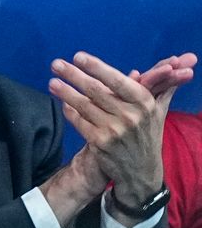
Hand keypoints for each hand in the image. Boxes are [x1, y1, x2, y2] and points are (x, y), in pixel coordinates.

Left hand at [49, 51, 184, 205]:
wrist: (141, 171)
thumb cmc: (147, 134)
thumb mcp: (158, 111)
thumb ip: (162, 87)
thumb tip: (174, 63)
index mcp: (145, 103)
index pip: (117, 80)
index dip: (96, 67)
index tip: (78, 56)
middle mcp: (131, 116)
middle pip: (96, 90)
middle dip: (73, 75)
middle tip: (56, 64)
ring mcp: (115, 130)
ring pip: (84, 105)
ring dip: (65, 92)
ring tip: (52, 82)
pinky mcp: (100, 143)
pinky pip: (79, 122)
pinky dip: (69, 111)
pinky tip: (62, 103)